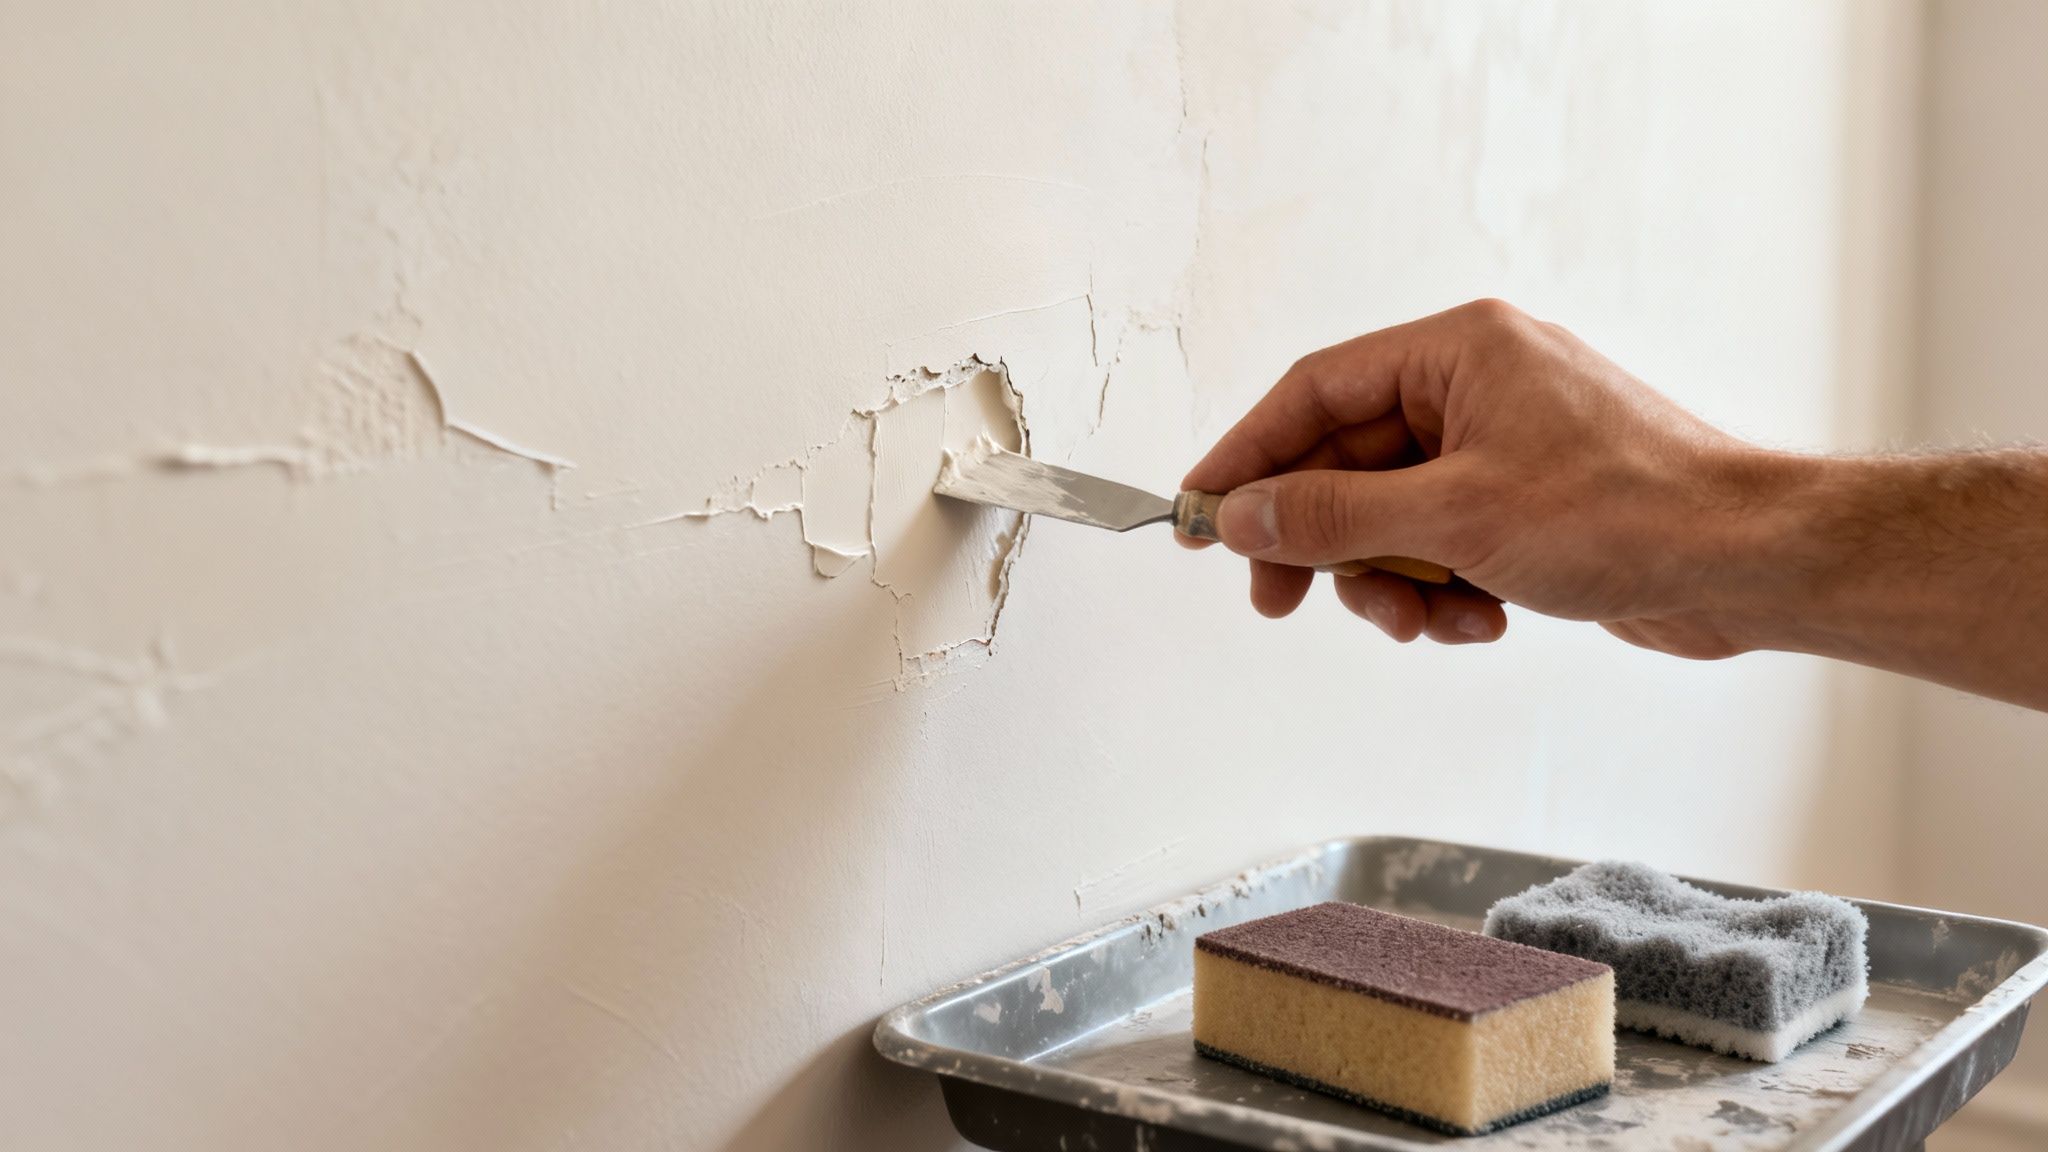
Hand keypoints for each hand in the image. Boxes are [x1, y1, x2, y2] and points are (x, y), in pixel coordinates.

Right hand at [1181, 299, 1775, 655]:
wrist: (1748, 565)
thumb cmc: (1631, 511)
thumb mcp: (1456, 516)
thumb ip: (1334, 517)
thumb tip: (1243, 514)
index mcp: (1459, 349)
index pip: (1314, 392)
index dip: (1246, 456)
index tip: (1197, 513)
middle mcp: (1476, 386)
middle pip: (1346, 463)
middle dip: (1325, 543)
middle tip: (1279, 600)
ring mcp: (1503, 446)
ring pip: (1391, 517)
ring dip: (1391, 581)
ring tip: (1425, 619)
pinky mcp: (1527, 504)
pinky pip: (1442, 545)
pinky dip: (1444, 591)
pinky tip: (1482, 619)